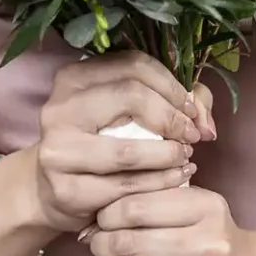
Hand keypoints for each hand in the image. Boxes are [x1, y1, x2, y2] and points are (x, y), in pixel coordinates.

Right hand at [28, 52, 205, 233]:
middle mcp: (60, 108)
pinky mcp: (66, 189)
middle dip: (172, 117)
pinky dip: (158, 183)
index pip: (134, 65)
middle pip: (131, 97)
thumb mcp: (126, 113)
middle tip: (192, 135)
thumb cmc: (99, 144)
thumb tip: (205, 123)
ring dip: (168, 154)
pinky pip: (124, 187)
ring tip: (185, 158)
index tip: (190, 108)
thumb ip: (173, 103)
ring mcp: (58, 150)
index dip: (172, 85)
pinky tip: (174, 179)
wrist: (50, 190)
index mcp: (74, 78)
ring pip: (128, 150)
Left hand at [87, 185, 255, 255]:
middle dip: (102, 246)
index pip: (136, 206)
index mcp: (206, 208)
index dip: (107, 215)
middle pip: (132, 243)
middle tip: (97, 249)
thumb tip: (97, 217)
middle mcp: (212, 243)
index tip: (101, 222)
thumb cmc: (219, 240)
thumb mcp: (199, 209)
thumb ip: (156, 205)